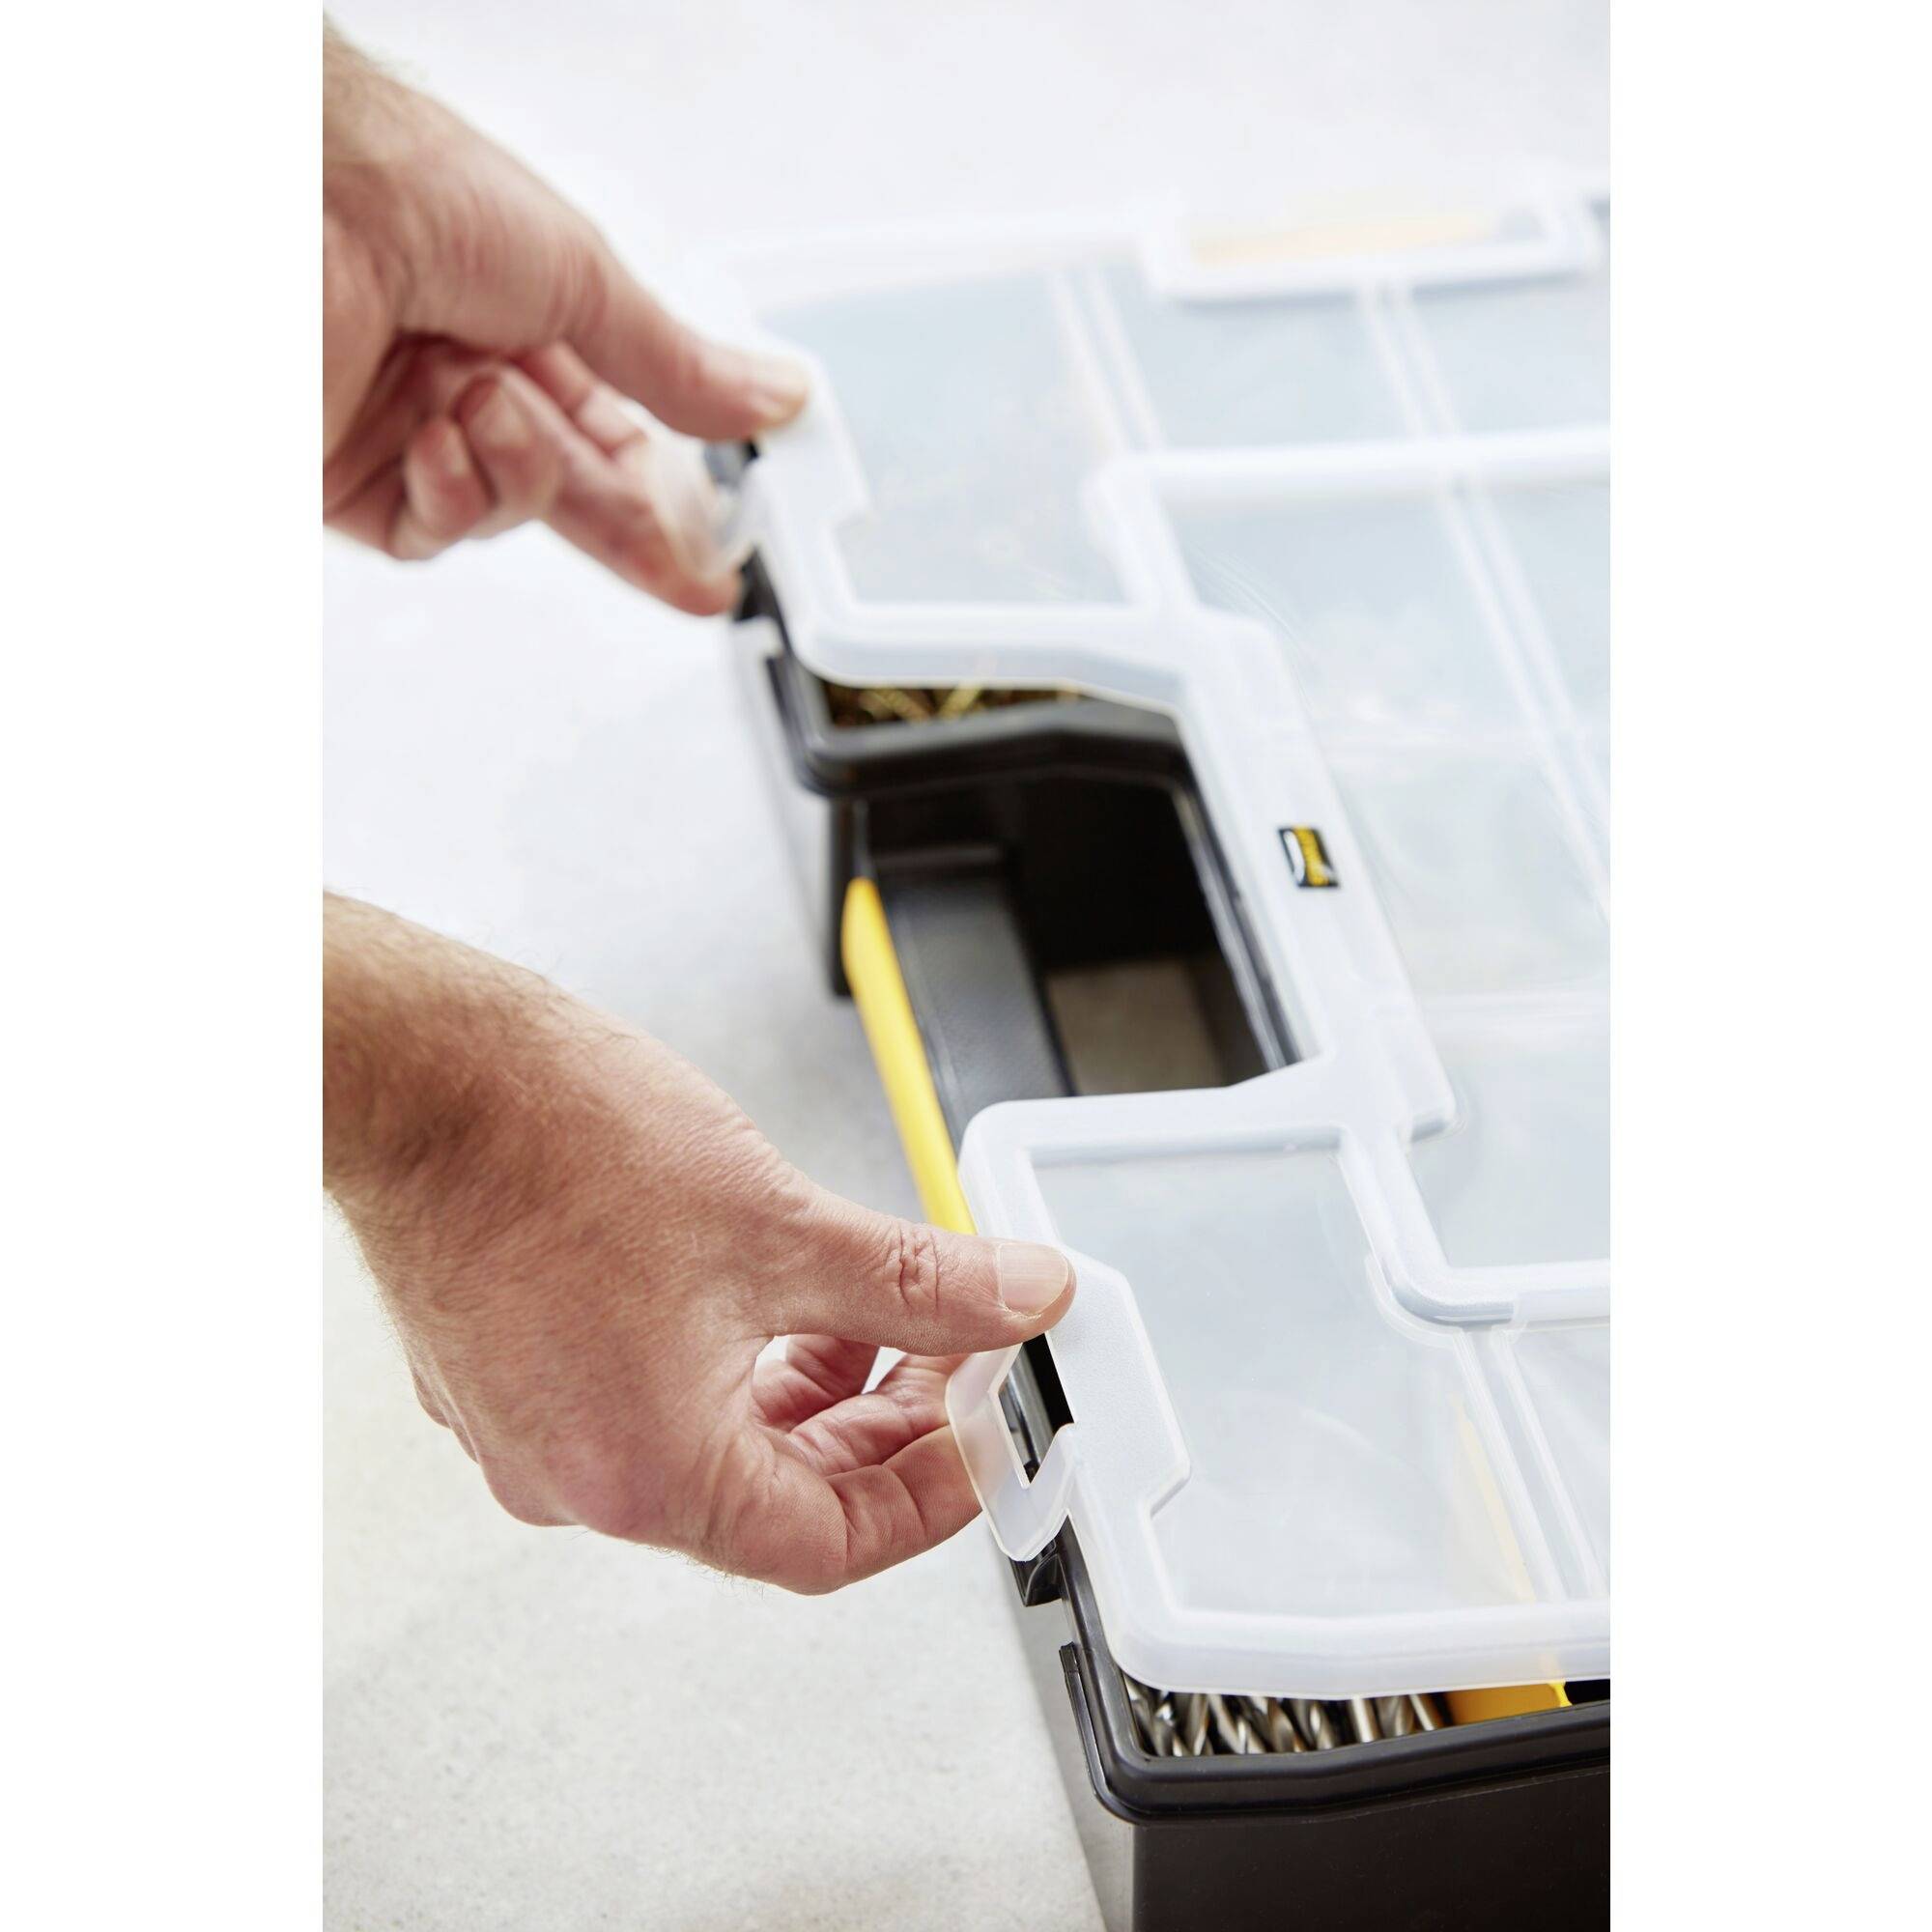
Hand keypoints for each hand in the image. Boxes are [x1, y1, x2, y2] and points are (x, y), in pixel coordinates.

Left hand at [322, 24, 805, 612]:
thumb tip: (771, 399)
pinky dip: (451, 492)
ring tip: (491, 403)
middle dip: (629, 531)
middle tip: (686, 575)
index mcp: (522, 321)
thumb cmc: (418, 193)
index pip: (613, 434)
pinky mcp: (351, 482)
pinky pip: (432, 532)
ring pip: (507, 511)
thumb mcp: (586, 281)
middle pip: (570, 490)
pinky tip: (440, 436)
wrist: (304, 199)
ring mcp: (407, 432)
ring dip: (520, 468)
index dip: (669, 497)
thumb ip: (677, 368)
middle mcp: (463, 378)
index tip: (717, 548)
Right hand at [323, 897, 1075, 1589]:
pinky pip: (646, 1399)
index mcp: (648, 1472)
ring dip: (806, 1388)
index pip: (829, 1545)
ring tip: (866, 1311)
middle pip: (773, 1498)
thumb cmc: (551, 1145)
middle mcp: (577, 1476)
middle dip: (877, 1427)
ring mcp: (532, 1428)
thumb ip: (921, 1280)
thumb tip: (1016, 1298)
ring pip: (711, 1444)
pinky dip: (729, 1361)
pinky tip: (768, 1286)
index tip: (977, 1442)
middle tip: (946, 1357)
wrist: (417, 1072)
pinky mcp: (508, 1372)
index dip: (928, 1496)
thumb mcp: (781, 1221)